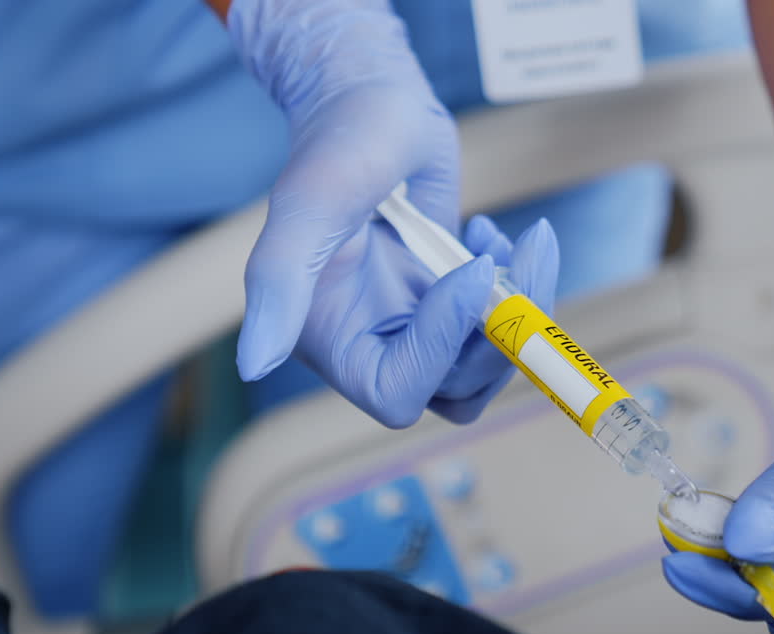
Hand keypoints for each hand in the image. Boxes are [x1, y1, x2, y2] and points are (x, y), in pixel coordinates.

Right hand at [228, 0, 557, 425]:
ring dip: (517, 311)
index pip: (396, 393)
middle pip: (455, 391)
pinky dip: (515, 285)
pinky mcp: (450, 299)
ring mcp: (418, 322)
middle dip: (498, 334)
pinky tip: (489, 234)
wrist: (372, 100)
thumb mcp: (308, 205)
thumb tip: (253, 363)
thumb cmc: (337, 141)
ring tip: (519, 244)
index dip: (438, 350)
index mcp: (331, 336)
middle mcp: (374, 340)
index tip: (464, 273)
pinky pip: (497, 327)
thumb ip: (278, 284)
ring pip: (485, 365)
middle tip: (516, 259)